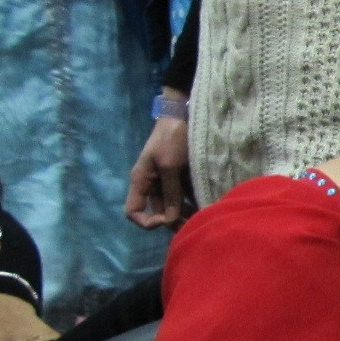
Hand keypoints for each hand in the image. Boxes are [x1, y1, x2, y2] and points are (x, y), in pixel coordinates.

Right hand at [127, 103, 190, 227]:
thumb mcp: (170, 166)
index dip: (146, 222)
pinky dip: (192, 203)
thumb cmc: (172, 138)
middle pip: (157, 212)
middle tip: (192, 225)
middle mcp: (152, 184)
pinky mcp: (180, 177)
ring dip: (185, 214)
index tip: (165, 220)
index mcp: (141, 181)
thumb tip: (170, 219)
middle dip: (172, 221)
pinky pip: (184, 196)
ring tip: (202, 218)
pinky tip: (206, 205)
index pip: (132, 211)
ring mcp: (166, 181)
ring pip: (172, 206)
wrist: (183, 114)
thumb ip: (171, 193)